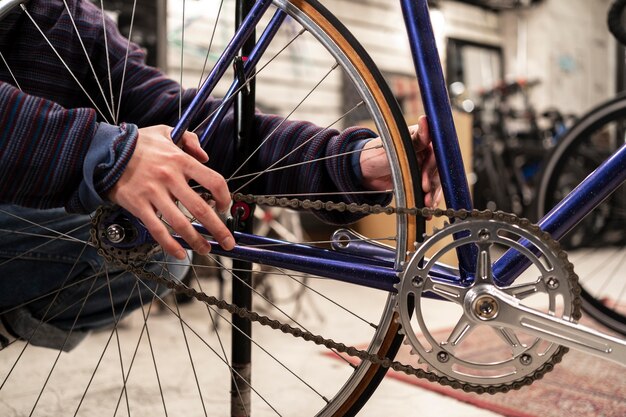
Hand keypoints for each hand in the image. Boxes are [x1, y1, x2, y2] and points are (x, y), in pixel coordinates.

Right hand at [108, 125, 234, 258]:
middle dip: (218, 229)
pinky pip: (157, 230)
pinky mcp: (138, 205)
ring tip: (205, 249)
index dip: (224, 197)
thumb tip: (206, 156)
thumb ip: (190, 140)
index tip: (225, 207)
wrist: (104, 150)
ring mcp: (153, 193)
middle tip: (228, 242)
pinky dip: (170, 245)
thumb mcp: (167, 131)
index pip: (213, 181)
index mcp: (180, 160)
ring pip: (180, 224)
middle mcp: (170, 178)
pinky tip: (179, 253)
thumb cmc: (138, 143)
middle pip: (200, 209)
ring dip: (196, 240)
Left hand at [360, 116, 441, 207]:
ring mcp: (423, 167)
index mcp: (422, 140)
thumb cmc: (376, 154)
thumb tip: (426, 120)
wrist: (364, 171)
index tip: (425, 181)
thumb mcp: (394, 147)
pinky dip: (430, 201)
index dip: (432, 169)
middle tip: (425, 195)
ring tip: (427, 206)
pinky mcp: (419, 180)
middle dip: (433, 185)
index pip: (436, 154)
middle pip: (438, 170)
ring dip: (433, 196)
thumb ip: (415, 138)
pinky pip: (429, 191)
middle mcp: (425, 153)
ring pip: (435, 183)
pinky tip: (429, 211)